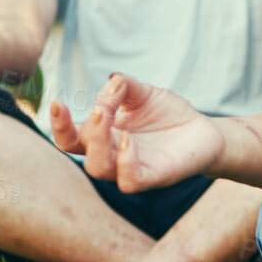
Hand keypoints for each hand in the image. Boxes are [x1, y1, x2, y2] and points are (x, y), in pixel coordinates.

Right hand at [51, 72, 224, 191]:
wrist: (204, 131)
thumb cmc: (169, 115)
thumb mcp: (144, 93)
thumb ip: (124, 86)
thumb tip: (111, 81)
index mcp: (104, 135)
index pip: (71, 137)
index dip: (59, 124)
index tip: (57, 103)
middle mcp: (112, 154)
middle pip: (81, 152)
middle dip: (80, 130)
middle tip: (98, 110)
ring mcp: (132, 167)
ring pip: (99, 169)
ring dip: (98, 144)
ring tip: (108, 119)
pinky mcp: (155, 176)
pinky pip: (130, 181)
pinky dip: (125, 162)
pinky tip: (128, 141)